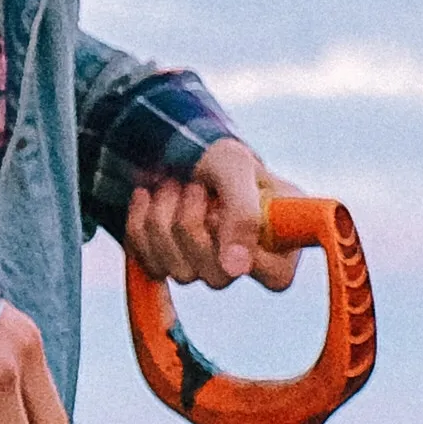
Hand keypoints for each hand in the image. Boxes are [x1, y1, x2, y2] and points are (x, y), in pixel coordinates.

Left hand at [123, 139, 302, 290]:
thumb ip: (244, 214)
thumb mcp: (235, 167)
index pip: (276, 276)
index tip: (222, 210)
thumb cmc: (215, 153)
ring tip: (171, 185)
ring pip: (182, 274)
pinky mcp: (171, 265)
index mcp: (281, 237)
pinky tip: (149, 198)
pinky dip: (141, 226)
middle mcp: (247, 259)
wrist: (171, 145)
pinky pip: (152, 265)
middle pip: (219, 278)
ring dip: (166, 221)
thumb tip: (236, 269)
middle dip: (195, 225)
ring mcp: (207, 266)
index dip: (244, 247)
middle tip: (193, 187)